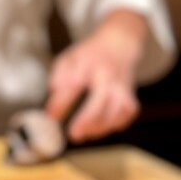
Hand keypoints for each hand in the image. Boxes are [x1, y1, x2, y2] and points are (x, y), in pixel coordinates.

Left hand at [46, 10, 147, 142]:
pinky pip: (126, 115)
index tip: (50, 116)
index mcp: (89, 64)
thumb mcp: (68, 59)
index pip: (74, 84)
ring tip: (83, 135)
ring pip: (117, 111)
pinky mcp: (130, 96)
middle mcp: (108, 76)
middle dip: (87, 119)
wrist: (119, 44)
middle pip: (101, 100)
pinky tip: (99, 130)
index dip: (61, 102)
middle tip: (73, 134)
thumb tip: (53, 99)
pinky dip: (114, 126)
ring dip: (100, 127)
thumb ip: (58, 78)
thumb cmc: (89, 57)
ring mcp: (122, 87)